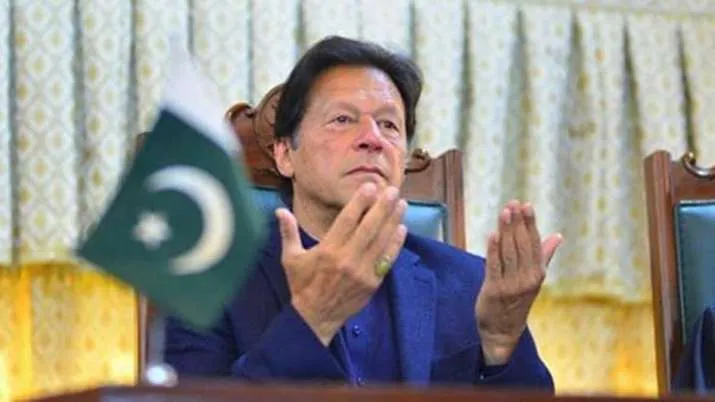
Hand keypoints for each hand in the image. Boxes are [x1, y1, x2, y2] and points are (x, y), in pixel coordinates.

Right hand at [275, 183, 407, 345]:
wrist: (315, 318)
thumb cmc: (302, 285)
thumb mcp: (291, 259)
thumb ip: (288, 232)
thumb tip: (280, 210)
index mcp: (328, 250)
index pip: (348, 220)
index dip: (360, 202)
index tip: (370, 187)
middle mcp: (347, 259)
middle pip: (369, 228)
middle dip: (382, 207)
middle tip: (393, 190)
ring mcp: (362, 271)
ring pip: (381, 241)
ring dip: (393, 221)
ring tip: (402, 204)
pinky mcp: (372, 282)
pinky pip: (387, 259)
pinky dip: (395, 244)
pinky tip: (402, 229)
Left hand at [475, 200, 562, 364]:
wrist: (502, 330)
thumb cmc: (517, 301)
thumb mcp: (533, 278)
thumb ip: (543, 255)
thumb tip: (558, 236)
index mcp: (537, 273)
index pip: (534, 243)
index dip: (530, 223)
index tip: (526, 205)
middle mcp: (527, 278)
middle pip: (522, 245)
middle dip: (518, 223)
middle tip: (513, 203)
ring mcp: (511, 285)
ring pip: (509, 253)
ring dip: (506, 231)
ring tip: (505, 212)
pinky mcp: (495, 290)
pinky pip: (495, 267)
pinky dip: (493, 250)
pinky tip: (493, 234)